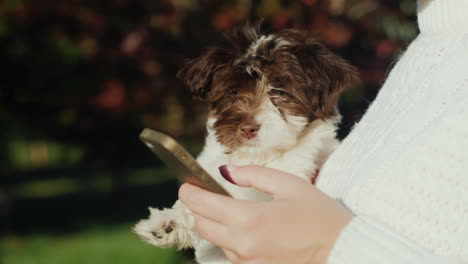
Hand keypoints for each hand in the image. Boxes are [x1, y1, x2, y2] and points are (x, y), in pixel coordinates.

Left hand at [178, 165, 352, 263]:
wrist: (341, 250)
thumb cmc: (318, 216)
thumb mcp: (288, 185)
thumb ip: (253, 175)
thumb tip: (227, 172)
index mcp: (249, 219)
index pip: (201, 205)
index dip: (189, 193)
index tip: (186, 185)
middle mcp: (242, 245)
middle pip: (202, 225)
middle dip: (200, 208)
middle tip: (209, 194)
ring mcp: (247, 263)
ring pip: (216, 240)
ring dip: (217, 224)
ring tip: (235, 211)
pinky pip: (232, 254)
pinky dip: (232, 239)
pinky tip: (250, 229)